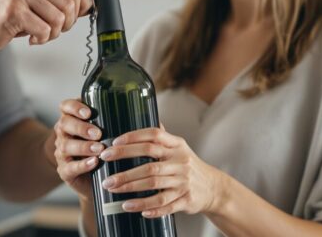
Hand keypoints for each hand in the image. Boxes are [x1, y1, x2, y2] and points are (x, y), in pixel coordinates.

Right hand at [0, 0, 94, 53]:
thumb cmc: (0, 8)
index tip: (90, 2)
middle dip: (76, 13)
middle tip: (63, 25)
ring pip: (62, 13)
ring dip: (58, 30)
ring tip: (43, 32)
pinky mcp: (13, 10)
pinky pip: (47, 29)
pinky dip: (44, 38)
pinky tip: (32, 38)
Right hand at [53, 99, 103, 198]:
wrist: (93, 176)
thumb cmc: (100, 147)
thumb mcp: (102, 131)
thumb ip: (108, 121)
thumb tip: (128, 111)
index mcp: (71, 119)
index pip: (65, 106)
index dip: (74, 107)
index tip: (89, 113)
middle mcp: (63, 134)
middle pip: (64, 124)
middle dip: (81, 128)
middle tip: (98, 133)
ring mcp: (61, 153)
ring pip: (66, 146)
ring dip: (84, 147)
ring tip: (99, 149)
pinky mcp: (64, 171)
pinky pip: (70, 167)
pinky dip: (83, 165)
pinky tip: (94, 162)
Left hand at [98, 127, 225, 217]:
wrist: (214, 187)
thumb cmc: (188, 165)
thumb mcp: (179, 147)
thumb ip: (161, 136)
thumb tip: (144, 115)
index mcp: (177, 145)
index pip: (153, 136)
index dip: (132, 138)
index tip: (112, 145)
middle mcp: (181, 161)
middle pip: (150, 163)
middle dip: (125, 170)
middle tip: (106, 176)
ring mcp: (184, 181)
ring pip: (153, 184)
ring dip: (131, 188)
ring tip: (113, 190)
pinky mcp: (186, 199)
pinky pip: (164, 204)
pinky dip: (147, 206)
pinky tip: (131, 206)